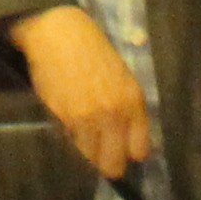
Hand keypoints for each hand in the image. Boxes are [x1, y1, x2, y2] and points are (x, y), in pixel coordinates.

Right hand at [7, 6, 151, 176]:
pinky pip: (72, 142)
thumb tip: (130, 143)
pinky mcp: (66, 118)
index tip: (123, 151)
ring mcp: (89, 118)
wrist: (61, 35)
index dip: (129, 153)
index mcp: (134, 101)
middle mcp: (115, 113)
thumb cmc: (94, 54)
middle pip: (114, 163)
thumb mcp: (122, 79)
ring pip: (90, 157)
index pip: (139, 150)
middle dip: (108, 163)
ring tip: (83, 132)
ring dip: (87, 150)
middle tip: (101, 154)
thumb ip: (128, 110)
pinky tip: (70, 120)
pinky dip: (71, 137)